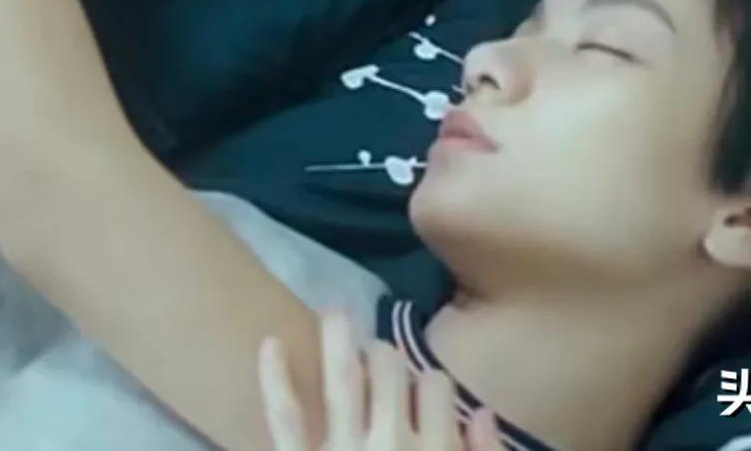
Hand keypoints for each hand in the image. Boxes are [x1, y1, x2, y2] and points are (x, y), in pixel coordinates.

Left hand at [259, 311, 503, 450]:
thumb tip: (481, 412)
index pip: (438, 388)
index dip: (432, 385)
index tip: (425, 392)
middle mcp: (392, 441)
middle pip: (392, 371)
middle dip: (388, 357)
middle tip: (379, 356)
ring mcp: (342, 448)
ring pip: (344, 378)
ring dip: (340, 339)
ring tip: (337, 312)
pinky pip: (286, 415)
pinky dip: (275, 377)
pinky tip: (270, 342)